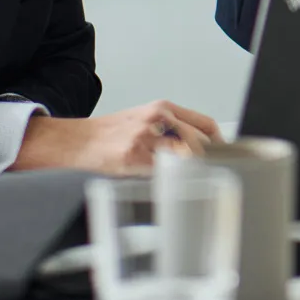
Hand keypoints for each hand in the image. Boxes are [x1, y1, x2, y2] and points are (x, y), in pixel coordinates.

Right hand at [12, 100, 219, 174]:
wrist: (72, 144)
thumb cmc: (106, 137)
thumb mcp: (142, 121)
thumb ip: (170, 131)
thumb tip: (201, 152)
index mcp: (162, 108)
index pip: (206, 125)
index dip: (221, 145)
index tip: (228, 160)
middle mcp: (158, 118)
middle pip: (202, 143)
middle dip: (211, 164)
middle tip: (215, 181)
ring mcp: (146, 137)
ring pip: (187, 158)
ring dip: (195, 175)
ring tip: (195, 188)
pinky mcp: (134, 157)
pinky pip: (164, 174)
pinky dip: (172, 184)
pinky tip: (172, 191)